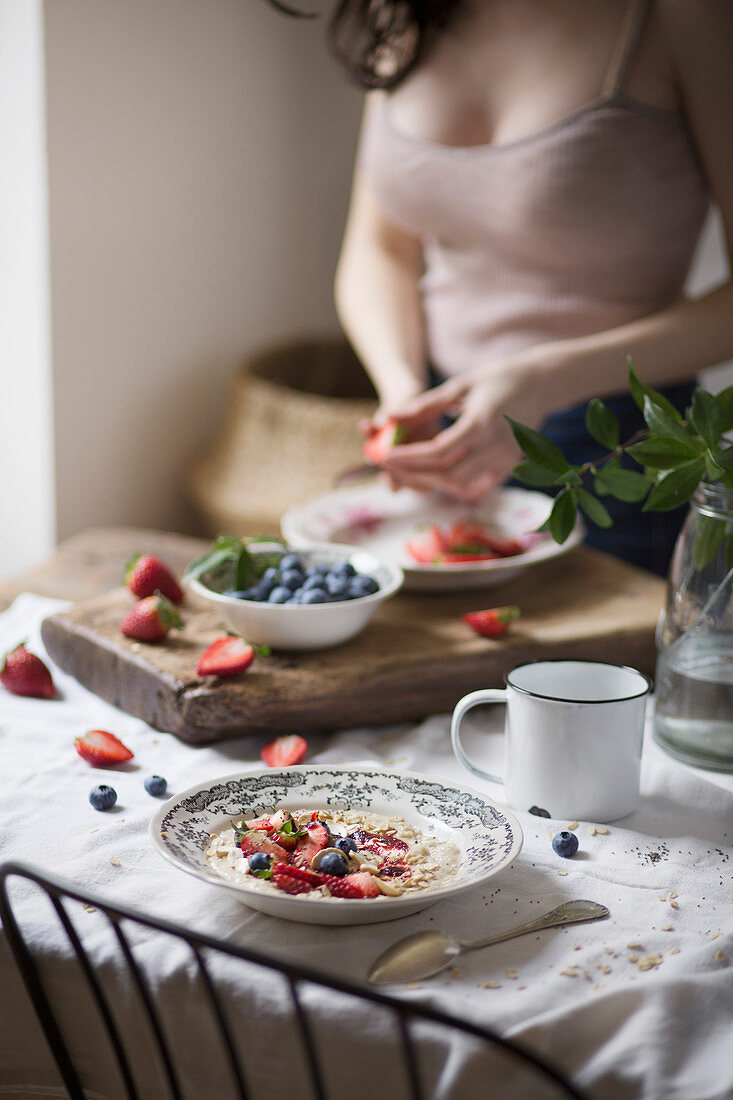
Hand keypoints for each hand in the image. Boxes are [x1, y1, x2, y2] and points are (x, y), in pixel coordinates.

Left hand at [379, 354, 554, 502]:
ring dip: (432, 483)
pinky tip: (437, 478)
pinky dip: (456, 488)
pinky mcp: (511, 465)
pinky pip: (480, 487)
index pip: (439, 451)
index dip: (410, 458)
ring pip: (462, 485)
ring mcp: (506, 458)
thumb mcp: (460, 385)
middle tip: (391, 468)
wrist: (541, 383)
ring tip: (410, 472)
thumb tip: (390, 418)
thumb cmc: (497, 378)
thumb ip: (425, 405)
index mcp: (481, 422)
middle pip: (448, 473)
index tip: (386, 457)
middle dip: (415, 474)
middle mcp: (495, 445)